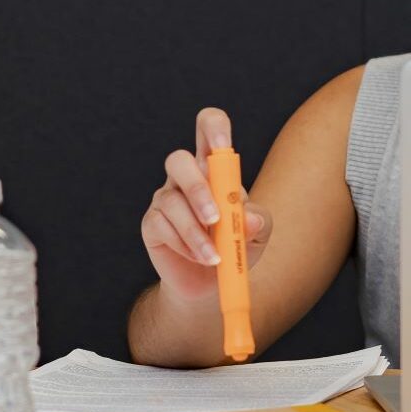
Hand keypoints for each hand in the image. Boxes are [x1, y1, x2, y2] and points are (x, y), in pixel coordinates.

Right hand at [140, 107, 271, 301]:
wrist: (211, 284)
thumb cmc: (235, 247)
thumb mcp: (256, 235)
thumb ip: (258, 222)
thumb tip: (249, 218)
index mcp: (213, 166)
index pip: (208, 128)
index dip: (213, 128)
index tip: (222, 145)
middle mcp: (185, 177)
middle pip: (178, 160)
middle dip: (197, 188)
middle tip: (216, 219)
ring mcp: (165, 198)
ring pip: (172, 202)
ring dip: (196, 232)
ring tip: (215, 256)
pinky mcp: (152, 223)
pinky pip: (162, 226)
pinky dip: (185, 245)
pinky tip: (200, 257)